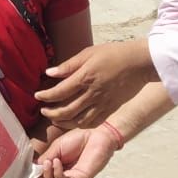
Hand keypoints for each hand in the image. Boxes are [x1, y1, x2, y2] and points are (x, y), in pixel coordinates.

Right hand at [34, 127, 117, 177]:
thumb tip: (33, 169)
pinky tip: (56, 162)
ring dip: (46, 177)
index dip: (34, 177)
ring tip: (48, 163)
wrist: (96, 134)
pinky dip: (56, 173)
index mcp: (56, 170)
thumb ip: (44, 159)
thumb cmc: (78, 139)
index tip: (30, 167)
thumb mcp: (55, 148)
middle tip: (39, 167)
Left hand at [35, 39, 156, 128]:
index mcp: (85, 77)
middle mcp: (93, 93)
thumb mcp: (88, 53)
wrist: (139, 63)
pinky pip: (92, 122)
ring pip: (78, 120)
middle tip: (43, 110)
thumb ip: (68, 65)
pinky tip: (73, 121)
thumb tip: (49, 73)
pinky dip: (80, 124)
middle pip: (66, 110)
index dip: (45, 96)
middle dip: (51, 113)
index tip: (37, 95)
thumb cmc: (113, 54)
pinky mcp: (110, 109)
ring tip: (55, 118)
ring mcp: (102, 103)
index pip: (60, 92)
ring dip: (63, 122)